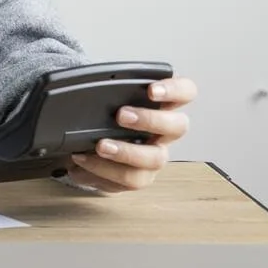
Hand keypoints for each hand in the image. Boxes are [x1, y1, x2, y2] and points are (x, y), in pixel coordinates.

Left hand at [65, 75, 196, 193]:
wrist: (93, 150)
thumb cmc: (107, 119)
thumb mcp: (108, 101)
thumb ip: (108, 92)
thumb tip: (84, 87)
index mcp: (162, 106)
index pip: (185, 92)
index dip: (174, 90)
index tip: (151, 90)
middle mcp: (164, 133)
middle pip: (177, 126)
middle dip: (150, 120)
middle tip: (121, 115)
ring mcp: (154, 157)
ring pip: (154, 159)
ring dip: (126, 152)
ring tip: (99, 146)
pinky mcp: (138, 178)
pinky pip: (128, 180)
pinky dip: (101, 170)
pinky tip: (82, 162)